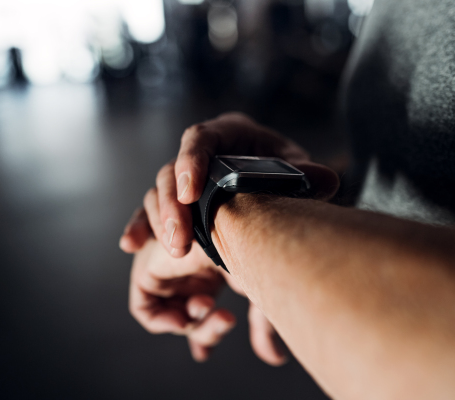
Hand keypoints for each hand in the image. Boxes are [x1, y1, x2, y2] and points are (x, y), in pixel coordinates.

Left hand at [120, 192, 287, 364]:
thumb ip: (263, 323)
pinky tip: (183, 317)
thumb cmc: (254, 241)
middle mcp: (188, 264)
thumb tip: (273, 359)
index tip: (214, 346)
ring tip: (207, 305)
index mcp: (211, 266)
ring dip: (188, 321)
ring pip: (171, 312)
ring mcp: (168, 264)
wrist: (237, 214)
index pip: (200, 308)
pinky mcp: (147, 264)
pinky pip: (142, 306)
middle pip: (187, 313)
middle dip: (202, 328)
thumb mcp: (260, 286)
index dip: (205, 332)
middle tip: (225, 320)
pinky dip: (159, 320)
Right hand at [153, 112, 339, 257]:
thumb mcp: (299, 169)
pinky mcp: (180, 201)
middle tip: (180, 240)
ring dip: (159, 221)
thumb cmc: (288, 171)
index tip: (190, 193)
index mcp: (231, 134)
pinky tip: (132, 244)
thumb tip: (323, 178)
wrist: (281, 184)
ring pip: (159, 192)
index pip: (202, 138)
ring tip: (173, 251)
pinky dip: (142, 226)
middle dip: (173, 206)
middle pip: (173, 170)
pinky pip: (153, 211)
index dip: (191, 161)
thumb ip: (308, 175)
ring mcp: (188, 177)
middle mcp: (204, 153)